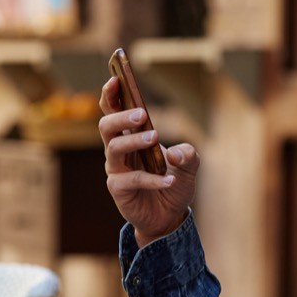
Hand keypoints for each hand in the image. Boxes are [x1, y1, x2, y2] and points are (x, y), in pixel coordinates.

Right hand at [98, 77, 199, 246]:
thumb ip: (189, 154)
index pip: (113, 110)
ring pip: (114, 149)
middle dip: (122, 116)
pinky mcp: (119, 190)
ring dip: (134, 141)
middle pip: (106, 125)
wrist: (169, 217)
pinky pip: (131, 180)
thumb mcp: (190, 166)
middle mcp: (118, 150)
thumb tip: (175, 152)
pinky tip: (170, 180)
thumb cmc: (174, 184)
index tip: (116, 78)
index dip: (111, 94)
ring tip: (156, 138)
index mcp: (130, 136)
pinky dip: (152, 178)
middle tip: (143, 114)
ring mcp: (116, 170)